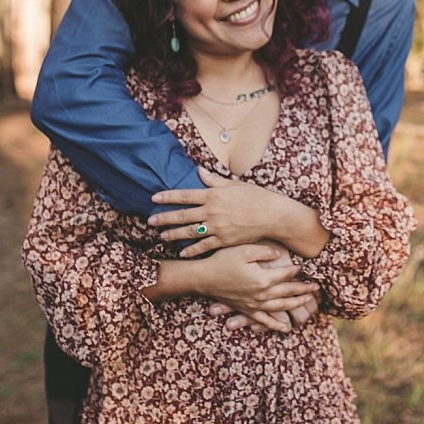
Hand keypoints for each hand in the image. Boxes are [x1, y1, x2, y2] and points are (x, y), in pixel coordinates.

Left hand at [151, 168, 306, 256]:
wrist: (273, 215)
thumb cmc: (256, 197)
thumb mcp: (234, 185)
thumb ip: (214, 181)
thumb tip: (199, 171)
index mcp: (213, 195)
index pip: (184, 196)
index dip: (167, 197)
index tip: (154, 198)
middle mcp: (212, 211)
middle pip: (182, 216)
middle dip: (164, 218)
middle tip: (150, 221)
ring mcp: (217, 227)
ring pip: (189, 232)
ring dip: (173, 234)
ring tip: (161, 236)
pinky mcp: (224, 240)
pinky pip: (204, 246)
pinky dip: (192, 250)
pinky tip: (182, 252)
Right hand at [191, 242, 317, 331]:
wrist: (203, 278)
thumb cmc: (222, 260)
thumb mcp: (244, 250)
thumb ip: (265, 251)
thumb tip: (280, 254)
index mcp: (263, 279)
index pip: (286, 274)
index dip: (297, 270)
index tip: (306, 266)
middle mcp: (262, 295)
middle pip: (288, 292)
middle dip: (304, 290)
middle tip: (317, 288)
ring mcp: (254, 305)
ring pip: (281, 307)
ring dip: (296, 304)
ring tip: (308, 302)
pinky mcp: (246, 310)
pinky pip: (264, 321)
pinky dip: (276, 325)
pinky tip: (285, 328)